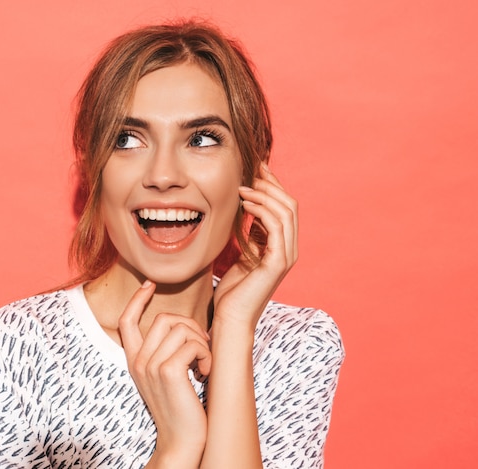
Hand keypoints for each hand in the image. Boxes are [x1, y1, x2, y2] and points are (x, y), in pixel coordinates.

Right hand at [118, 281, 211, 467]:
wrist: (183, 441)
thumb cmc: (182, 408)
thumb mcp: (167, 376)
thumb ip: (166, 351)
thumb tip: (183, 325)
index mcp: (135, 362)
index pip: (126, 322)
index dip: (136, 300)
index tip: (150, 284)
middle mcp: (138, 362)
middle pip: (162, 318)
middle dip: (189, 325)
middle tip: (201, 347)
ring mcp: (151, 366)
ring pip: (180, 328)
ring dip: (201, 343)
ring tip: (204, 363)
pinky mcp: (168, 372)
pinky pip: (192, 344)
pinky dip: (205, 355)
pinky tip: (205, 372)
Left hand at [213, 164, 297, 328]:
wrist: (231, 318)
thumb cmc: (234, 290)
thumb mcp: (244, 254)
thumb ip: (252, 234)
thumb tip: (248, 209)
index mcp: (282, 246)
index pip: (285, 207)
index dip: (273, 186)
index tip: (256, 170)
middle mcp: (289, 249)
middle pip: (290, 205)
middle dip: (272, 185)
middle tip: (252, 172)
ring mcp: (286, 256)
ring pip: (286, 212)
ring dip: (265, 195)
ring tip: (244, 187)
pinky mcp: (277, 263)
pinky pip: (276, 227)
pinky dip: (262, 211)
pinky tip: (245, 204)